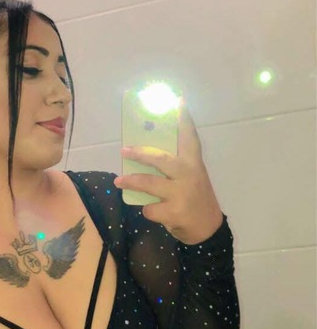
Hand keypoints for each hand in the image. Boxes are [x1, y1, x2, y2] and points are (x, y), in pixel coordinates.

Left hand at [113, 99, 222, 244]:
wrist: (208, 229)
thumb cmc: (195, 198)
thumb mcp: (190, 177)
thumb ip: (174, 166)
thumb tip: (144, 154)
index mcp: (194, 163)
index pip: (189, 136)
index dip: (183, 118)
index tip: (176, 100)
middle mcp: (189, 174)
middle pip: (160, 158)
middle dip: (139, 153)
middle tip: (124, 150)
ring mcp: (181, 193)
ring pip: (148, 183)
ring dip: (130, 182)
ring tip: (119, 181)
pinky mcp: (174, 212)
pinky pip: (149, 208)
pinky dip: (146, 209)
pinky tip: (151, 210)